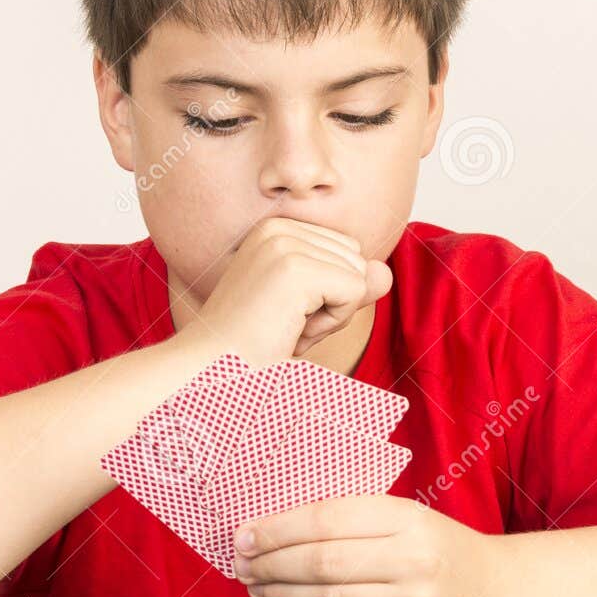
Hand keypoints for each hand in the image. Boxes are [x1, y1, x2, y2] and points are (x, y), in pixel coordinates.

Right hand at [197, 217, 392, 364]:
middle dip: (333, 301)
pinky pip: (355, 292)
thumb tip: (385, 272)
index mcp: (275, 229)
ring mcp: (285, 245)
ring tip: (285, 325)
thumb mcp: (308, 310)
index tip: (284, 312)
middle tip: (285, 322)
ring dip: (331, 314)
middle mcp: (278, 227)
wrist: (211, 369)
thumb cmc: (253, 346)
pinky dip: (332, 322)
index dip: (327, 292)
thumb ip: (347, 287)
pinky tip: (292, 329)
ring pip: (359, 275)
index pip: (344, 250)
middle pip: (356, 258)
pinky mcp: (296, 269)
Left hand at [232, 495, 504, 596]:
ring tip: (255, 586)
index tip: (245, 534)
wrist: (495, 593)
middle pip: (321, 563)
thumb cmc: (438, 548)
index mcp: (408, 518)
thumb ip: (351, 519)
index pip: (327, 520)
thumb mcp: (406, 516)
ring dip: (279, 594)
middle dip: (270, 564)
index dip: (277, 529)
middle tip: (241, 564)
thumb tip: (274, 529)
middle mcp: (412, 561)